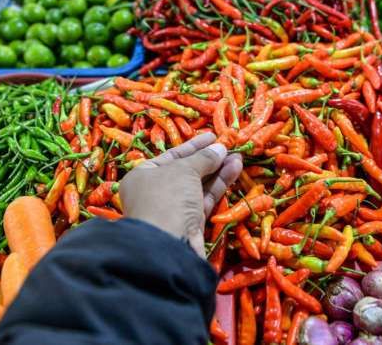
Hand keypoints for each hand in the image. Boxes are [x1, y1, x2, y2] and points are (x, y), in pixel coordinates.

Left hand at [119, 132, 241, 256]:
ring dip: (218, 171)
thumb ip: (203, 157)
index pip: (171, 156)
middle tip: (229, 147)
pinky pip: (205, 199)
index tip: (212, 136)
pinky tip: (234, 170)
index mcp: (143, 176)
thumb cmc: (167, 197)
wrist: (167, 244)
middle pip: (187, 171)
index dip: (193, 146)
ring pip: (199, 185)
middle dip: (209, 159)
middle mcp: (155, 192)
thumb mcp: (184, 170)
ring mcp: (173, 210)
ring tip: (238, 157)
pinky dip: (219, 186)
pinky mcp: (189, 224)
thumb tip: (220, 148)